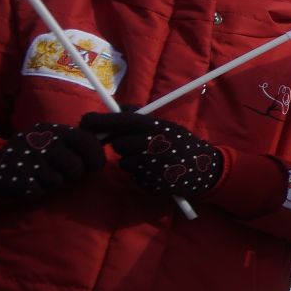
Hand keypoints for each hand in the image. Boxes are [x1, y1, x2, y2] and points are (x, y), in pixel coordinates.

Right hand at [0, 122, 104, 200]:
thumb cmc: (38, 153)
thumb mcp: (58, 139)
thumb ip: (82, 141)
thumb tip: (112, 137)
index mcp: (55, 129)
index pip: (87, 141)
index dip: (96, 158)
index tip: (93, 165)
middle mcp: (41, 140)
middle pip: (76, 167)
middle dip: (73, 173)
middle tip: (62, 170)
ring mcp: (26, 157)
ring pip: (57, 181)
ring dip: (53, 181)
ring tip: (41, 173)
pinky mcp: (16, 176)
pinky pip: (40, 190)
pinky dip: (37, 190)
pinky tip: (29, 180)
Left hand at [81, 112, 223, 196]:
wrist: (207, 170)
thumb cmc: (184, 145)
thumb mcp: (167, 125)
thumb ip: (141, 117)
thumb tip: (116, 108)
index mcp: (156, 127)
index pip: (120, 120)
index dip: (99, 121)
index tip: (84, 122)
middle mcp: (152, 144)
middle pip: (118, 144)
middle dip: (124, 146)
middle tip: (140, 147)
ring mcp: (151, 165)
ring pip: (124, 162)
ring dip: (133, 162)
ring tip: (154, 161)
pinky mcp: (151, 182)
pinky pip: (134, 177)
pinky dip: (141, 176)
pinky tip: (157, 172)